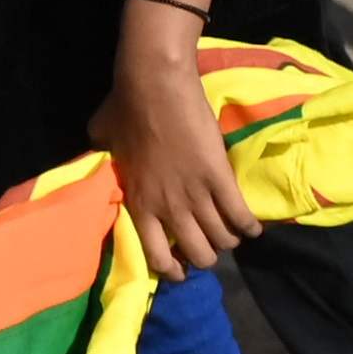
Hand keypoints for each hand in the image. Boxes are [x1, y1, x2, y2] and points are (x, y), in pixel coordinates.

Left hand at [93, 25, 255, 282]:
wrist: (154, 84)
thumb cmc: (124, 108)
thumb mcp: (103, 141)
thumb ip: (104, 159)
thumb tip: (99, 160)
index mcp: (139, 203)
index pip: (157, 257)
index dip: (172, 270)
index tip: (179, 267)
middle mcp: (169, 208)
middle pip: (198, 255)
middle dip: (205, 256)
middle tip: (208, 245)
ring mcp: (196, 194)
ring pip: (222, 240)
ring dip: (228, 239)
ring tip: (230, 233)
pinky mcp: (220, 178)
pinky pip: (241, 216)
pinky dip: (250, 226)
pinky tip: (253, 228)